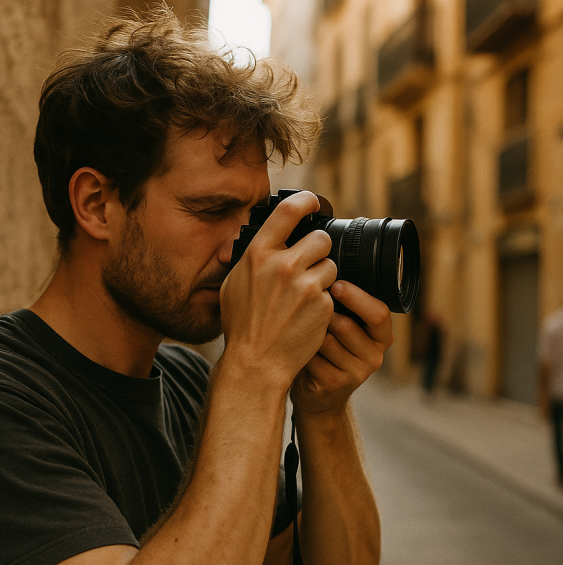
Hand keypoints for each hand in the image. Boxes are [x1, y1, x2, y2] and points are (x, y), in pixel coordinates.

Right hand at [220, 192, 337, 391]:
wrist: (256, 363)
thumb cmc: (242, 324)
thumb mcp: (233, 283)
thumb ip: (252, 258)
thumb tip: (265, 237)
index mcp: (258, 254)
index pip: (288, 211)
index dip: (305, 201)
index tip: (312, 203)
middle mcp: (283, 265)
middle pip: (320, 239)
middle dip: (318, 250)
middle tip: (309, 265)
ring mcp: (305, 285)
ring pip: (330, 266)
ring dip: (322, 277)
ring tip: (303, 297)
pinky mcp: (322, 305)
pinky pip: (331, 292)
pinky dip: (323, 302)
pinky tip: (306, 315)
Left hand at [291, 279, 393, 416]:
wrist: (320, 394)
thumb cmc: (329, 350)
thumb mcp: (346, 327)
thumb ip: (347, 307)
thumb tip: (330, 269)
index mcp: (382, 336)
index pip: (379, 313)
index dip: (357, 297)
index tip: (335, 284)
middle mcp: (375, 356)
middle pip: (348, 325)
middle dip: (324, 313)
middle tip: (307, 304)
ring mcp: (357, 373)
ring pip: (327, 340)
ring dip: (309, 330)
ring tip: (299, 327)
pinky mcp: (335, 384)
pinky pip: (313, 356)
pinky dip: (300, 348)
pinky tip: (295, 347)